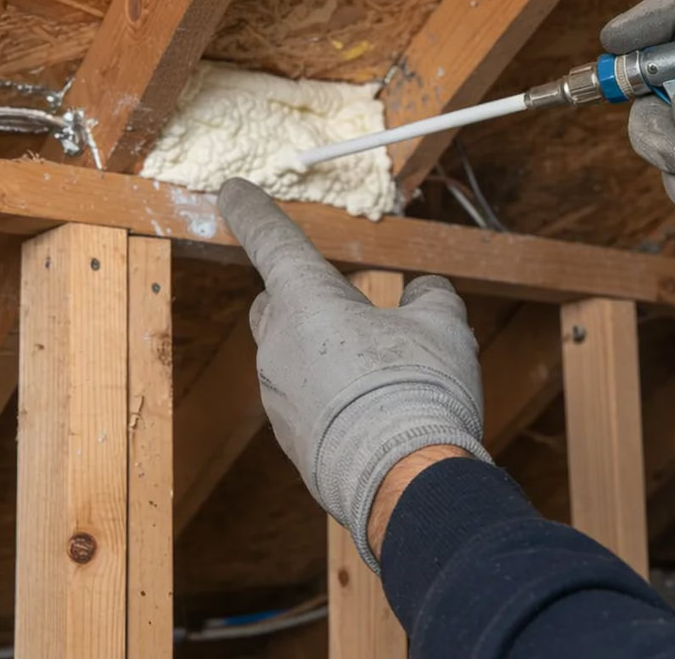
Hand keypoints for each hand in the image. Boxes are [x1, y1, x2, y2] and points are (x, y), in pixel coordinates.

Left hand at [217, 179, 491, 571]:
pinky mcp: (290, 439)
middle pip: (276, 303)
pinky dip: (330, 395)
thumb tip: (422, 293)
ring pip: (290, 355)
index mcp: (307, 302)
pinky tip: (375, 411)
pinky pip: (304, 399)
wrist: (405, 484)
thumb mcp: (443, 327)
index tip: (231, 190)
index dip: (253, 210)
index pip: (273, 240)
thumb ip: (429, 297)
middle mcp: (278, 345)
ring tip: (382, 371)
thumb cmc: (420, 391)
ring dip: (323, 351)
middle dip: (303, 296)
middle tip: (356, 306)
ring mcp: (278, 396)